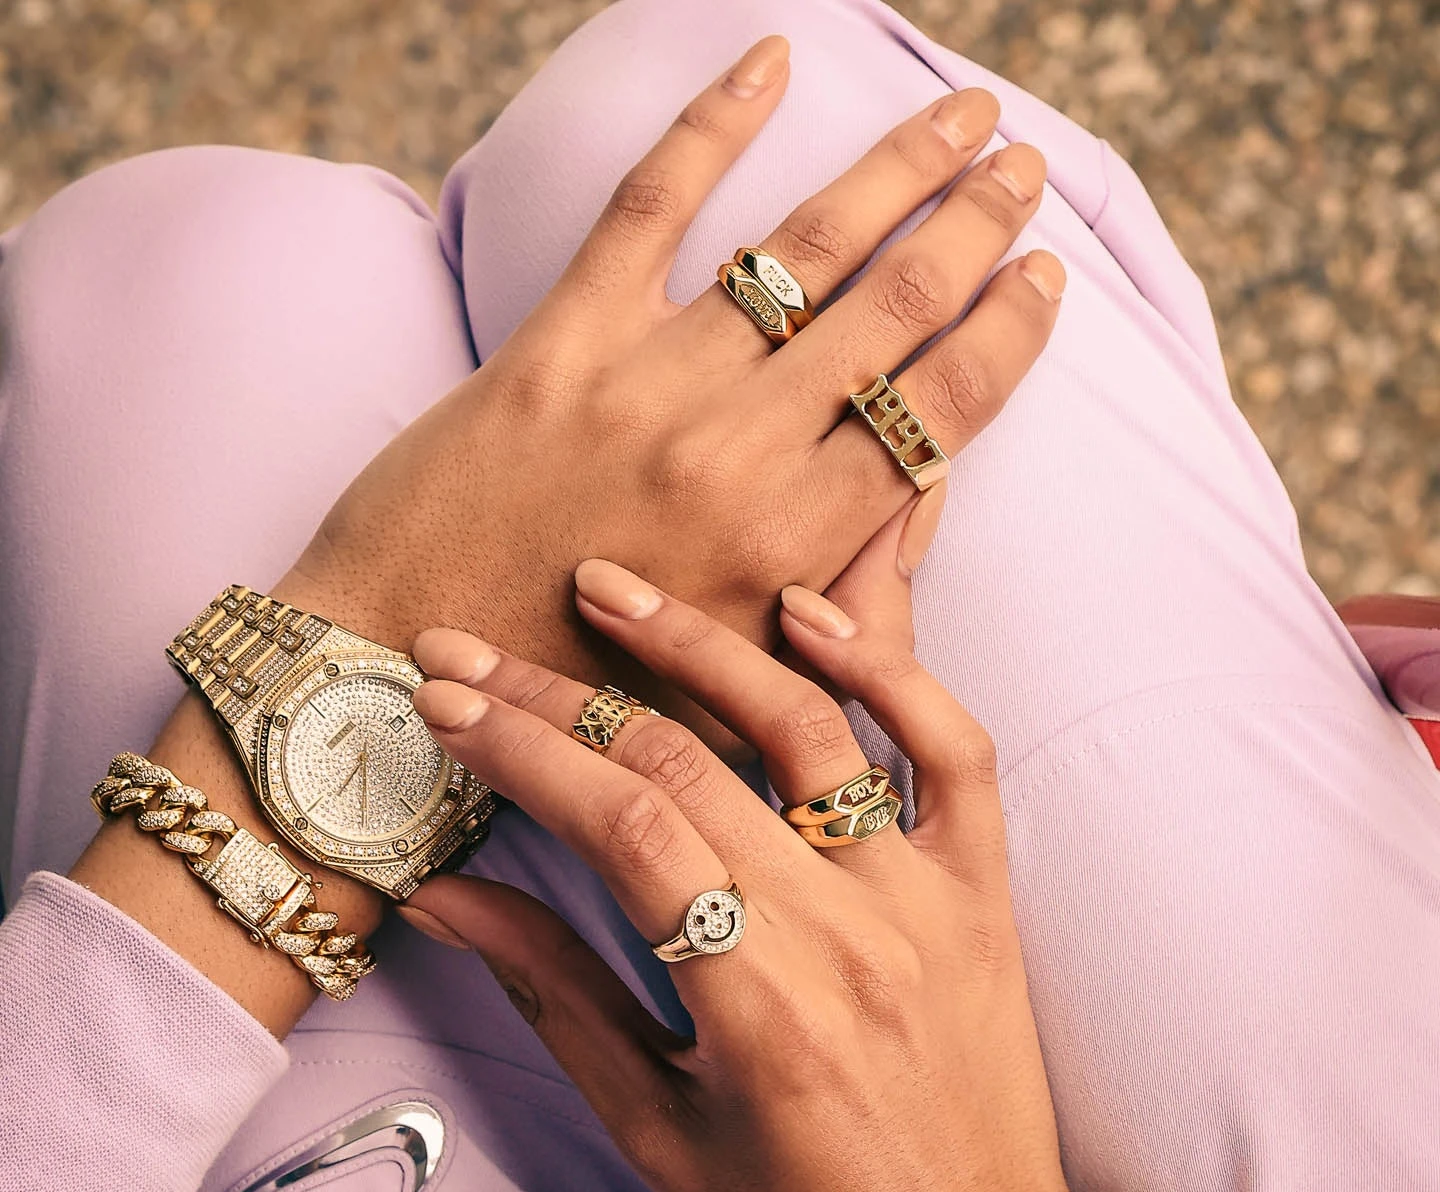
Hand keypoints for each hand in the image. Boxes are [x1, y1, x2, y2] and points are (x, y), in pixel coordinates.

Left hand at [275, 38, 1065, 745]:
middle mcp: (736, 455)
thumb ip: (843, 605)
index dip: (1009, 334)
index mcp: (792, 547)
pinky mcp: (561, 340)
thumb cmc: (580, 698)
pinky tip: (773, 61)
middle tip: (1026, 163)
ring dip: (896, 167)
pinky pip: (650, 204)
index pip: (941, 414)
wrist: (405, 668)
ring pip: (803, 247)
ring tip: (960, 114)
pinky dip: (713, 123)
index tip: (1048, 276)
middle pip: (896, 310)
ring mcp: (648, 387)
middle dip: (977, 223)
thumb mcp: (739, 686)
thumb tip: (927, 496)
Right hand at [400, 517, 1076, 1191]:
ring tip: (610, 590)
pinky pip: (953, 751)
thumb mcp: (658, 1139)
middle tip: (477, 651)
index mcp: (757, 1007)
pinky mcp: (985, 898)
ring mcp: (927, 904)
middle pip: (686, 764)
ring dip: (700, 644)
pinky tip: (808, 613)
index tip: (446, 701)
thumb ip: (559, 1000)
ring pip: (808, 727)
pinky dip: (889, 668)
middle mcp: (847, 934)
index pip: (619, 827)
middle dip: (565, 695)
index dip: (521, 749)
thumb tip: (449, 895)